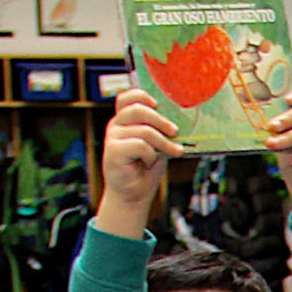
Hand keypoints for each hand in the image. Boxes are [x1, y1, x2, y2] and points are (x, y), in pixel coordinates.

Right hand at [98, 90, 181, 232]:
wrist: (133, 195)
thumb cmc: (146, 169)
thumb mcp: (157, 145)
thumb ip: (160, 132)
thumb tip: (179, 122)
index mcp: (124, 120)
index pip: (127, 97)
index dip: (142, 96)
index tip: (158, 106)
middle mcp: (115, 125)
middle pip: (138, 110)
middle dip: (161, 120)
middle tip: (175, 132)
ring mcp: (112, 137)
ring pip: (143, 130)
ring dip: (164, 142)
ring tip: (174, 151)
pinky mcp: (113, 151)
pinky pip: (140, 145)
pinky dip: (151, 154)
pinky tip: (149, 163)